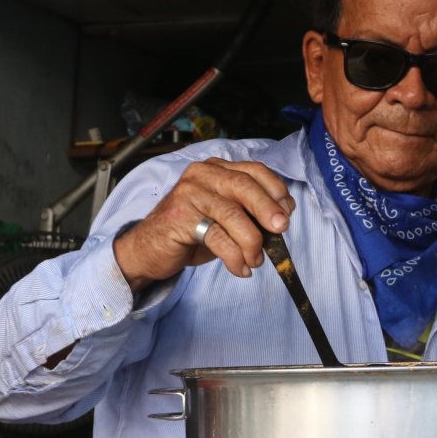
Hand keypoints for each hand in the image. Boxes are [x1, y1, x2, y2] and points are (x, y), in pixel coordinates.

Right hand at [113, 158, 294, 291]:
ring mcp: (188, 194)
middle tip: (281, 230)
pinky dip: (235, 257)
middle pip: (245, 187)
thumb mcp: (226, 216)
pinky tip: (240, 268)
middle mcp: (202, 175)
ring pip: (233, 215)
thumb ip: (249, 210)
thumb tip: (282, 219)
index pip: (254, 170)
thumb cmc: (192, 231)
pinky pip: (218, 238)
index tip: (287, 212)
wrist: (149, 250)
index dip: (276, 190)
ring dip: (252, 242)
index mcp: (217, 169)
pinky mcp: (180, 218)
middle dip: (268, 210)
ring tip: (255, 260)